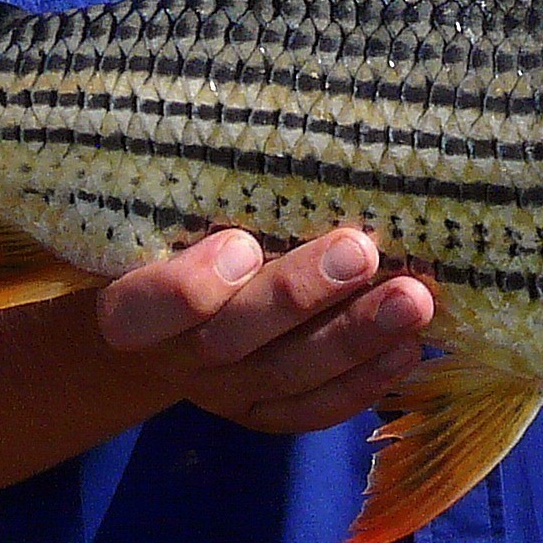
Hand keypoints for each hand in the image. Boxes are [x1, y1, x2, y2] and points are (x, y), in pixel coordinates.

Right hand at [94, 227, 434, 434]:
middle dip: (300, 296)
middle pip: (231, 340)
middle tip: (360, 251)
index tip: (243, 243)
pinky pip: (313, 409)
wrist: (162, 321)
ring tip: (411, 299)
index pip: (142, 311)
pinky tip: (408, 349)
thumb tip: (286, 131)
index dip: (189, 289)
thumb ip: (207, 193)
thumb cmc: (174, 237)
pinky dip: (363, 383)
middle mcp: (176, 356)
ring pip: (286, 374)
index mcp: (132, 306)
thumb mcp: (169, 215)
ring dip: (353, 337)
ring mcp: (222, 392)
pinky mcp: (264, 411)